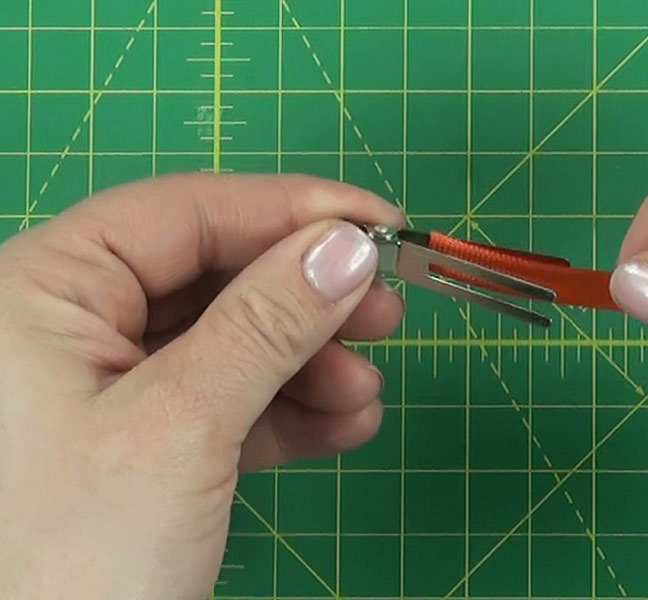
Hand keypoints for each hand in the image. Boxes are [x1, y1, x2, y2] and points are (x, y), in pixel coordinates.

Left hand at [0, 174, 404, 599]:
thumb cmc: (70, 564)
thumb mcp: (181, 428)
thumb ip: (267, 324)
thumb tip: (348, 247)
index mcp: (39, 293)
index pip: (183, 213)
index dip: (290, 211)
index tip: (381, 225)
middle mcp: (64, 329)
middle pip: (211, 277)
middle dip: (306, 300)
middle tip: (388, 313)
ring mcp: (99, 391)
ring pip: (225, 344)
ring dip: (307, 366)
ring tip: (366, 395)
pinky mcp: (134, 447)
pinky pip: (220, 404)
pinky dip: (285, 413)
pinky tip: (342, 426)